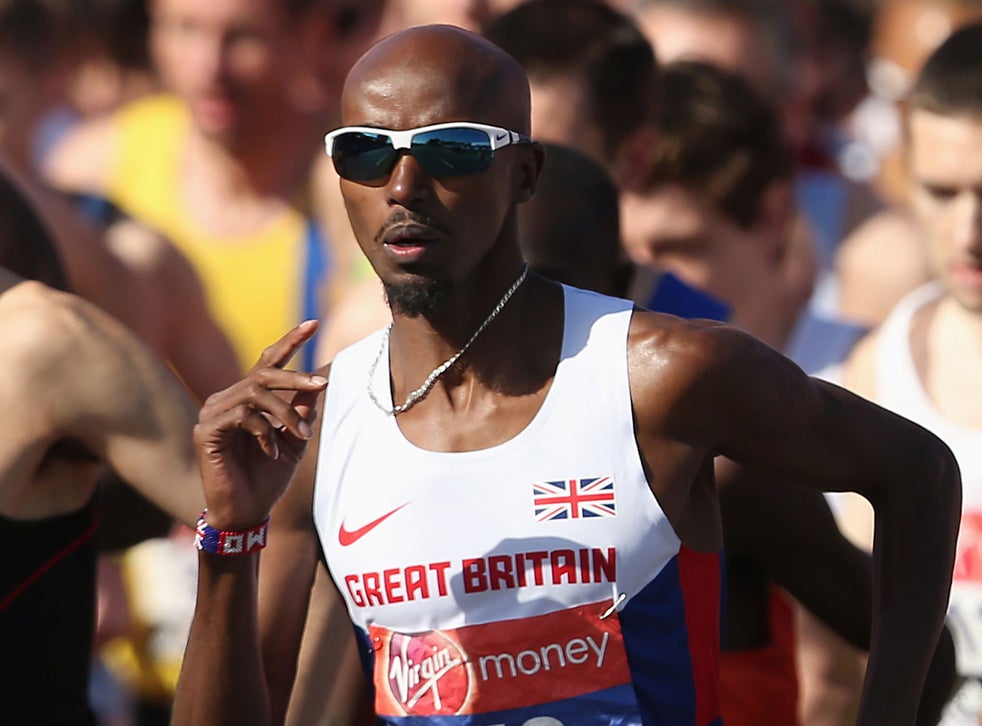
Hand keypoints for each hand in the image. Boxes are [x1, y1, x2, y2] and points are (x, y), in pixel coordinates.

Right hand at [193, 320, 327, 530]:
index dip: (289, 341)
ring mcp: (212, 413)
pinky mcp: (206, 431)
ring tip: (301, 435)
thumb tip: (319, 383)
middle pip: (263, 373)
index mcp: (246, 399)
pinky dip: (264, 431)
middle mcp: (226, 399)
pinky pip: (242, 415)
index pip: (267, 362)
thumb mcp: (294, 440)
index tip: (312, 323)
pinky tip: (271, 452)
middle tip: (322, 386)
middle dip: (296, 378)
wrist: (247, 512)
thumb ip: (302, 411)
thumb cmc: (268, 478)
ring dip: (285, 412)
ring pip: (255, 392)